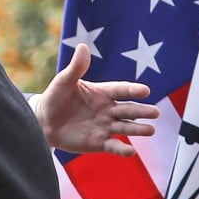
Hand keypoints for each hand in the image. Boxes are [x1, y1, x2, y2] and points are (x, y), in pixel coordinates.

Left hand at [37, 43, 159, 155]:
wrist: (43, 122)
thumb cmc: (54, 98)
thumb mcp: (63, 81)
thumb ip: (76, 67)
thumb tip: (82, 46)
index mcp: (102, 93)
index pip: (121, 90)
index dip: (132, 90)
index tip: (145, 90)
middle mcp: (107, 110)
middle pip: (128, 110)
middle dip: (141, 111)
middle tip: (155, 113)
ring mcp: (105, 126)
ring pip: (125, 127)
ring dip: (138, 129)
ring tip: (151, 130)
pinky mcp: (99, 142)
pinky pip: (114, 146)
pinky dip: (123, 150)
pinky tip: (131, 152)